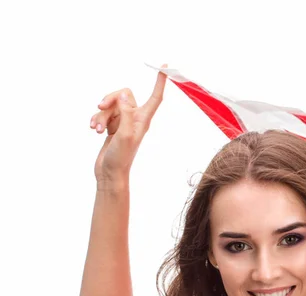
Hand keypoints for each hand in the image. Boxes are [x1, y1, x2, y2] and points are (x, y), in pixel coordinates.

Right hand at [91, 63, 168, 182]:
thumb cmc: (120, 158)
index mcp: (143, 120)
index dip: (160, 82)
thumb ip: (125, 113)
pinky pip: (104, 114)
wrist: (110, 172)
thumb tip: (125, 94)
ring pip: (110, 105)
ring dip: (100, 114)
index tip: (165, 66)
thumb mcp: (124, 134)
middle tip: (99, 107)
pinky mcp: (113, 126)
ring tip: (96, 128)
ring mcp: (124, 122)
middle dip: (109, 99)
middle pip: (123, 95)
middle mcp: (135, 119)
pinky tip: (94, 129)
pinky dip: (97, 119)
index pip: (155, 98)